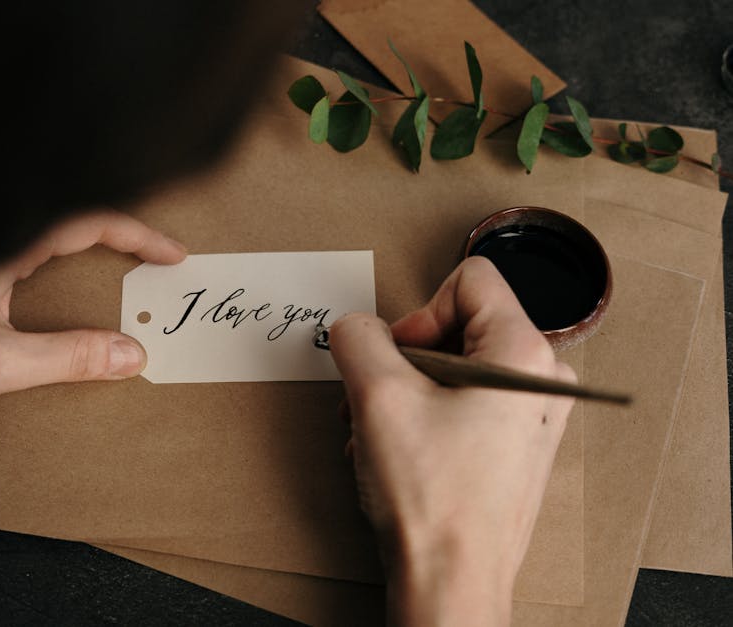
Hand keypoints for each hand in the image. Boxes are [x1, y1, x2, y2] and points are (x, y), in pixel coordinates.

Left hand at [0, 211, 185, 426]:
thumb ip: (68, 356)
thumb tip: (133, 354)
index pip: (83, 218)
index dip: (136, 234)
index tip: (173, 256)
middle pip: (63, 210)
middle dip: (115, 230)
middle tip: (151, 259)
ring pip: (34, 219)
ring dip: (81, 238)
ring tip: (114, 266)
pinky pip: (8, 233)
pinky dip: (48, 248)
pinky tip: (52, 277)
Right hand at [329, 257, 574, 626]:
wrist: (451, 583)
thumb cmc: (434, 502)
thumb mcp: (378, 397)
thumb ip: (357, 338)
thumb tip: (354, 328)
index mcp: (524, 354)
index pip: (469, 279)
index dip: (419, 312)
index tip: (400, 358)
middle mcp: (540, 380)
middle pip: (457, 325)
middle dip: (403, 360)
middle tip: (379, 400)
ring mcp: (529, 416)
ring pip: (452, 368)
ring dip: (403, 394)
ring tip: (382, 434)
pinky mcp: (513, 445)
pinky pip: (460, 404)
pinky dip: (420, 419)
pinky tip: (398, 454)